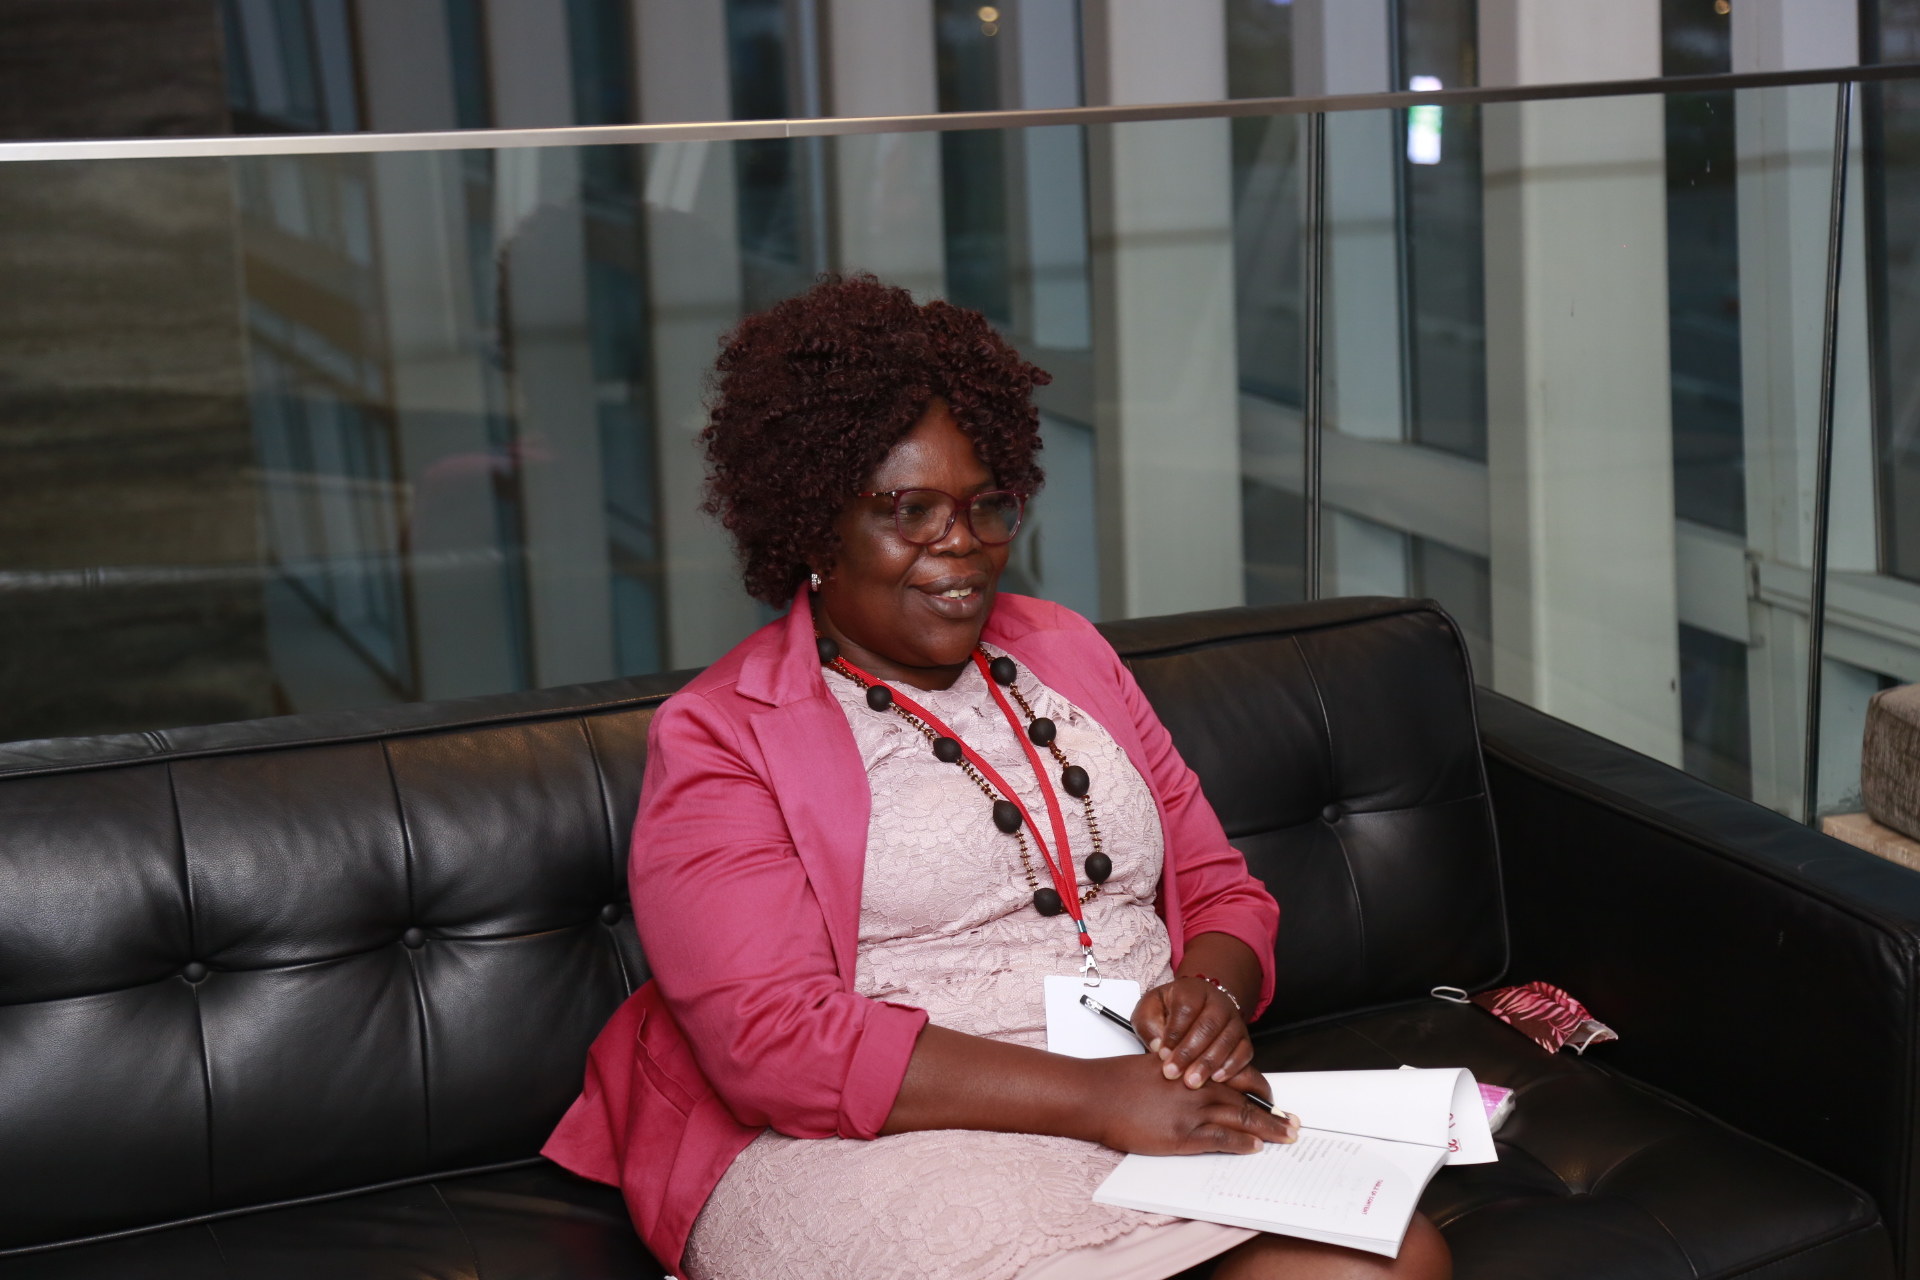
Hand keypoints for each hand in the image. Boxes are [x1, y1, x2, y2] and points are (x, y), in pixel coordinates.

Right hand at [1084, 1052, 1298, 1154]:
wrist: (1098, 1095)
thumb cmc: (1120, 1080)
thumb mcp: (1156, 1064)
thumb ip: (1182, 1071)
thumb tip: (1197, 1080)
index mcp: (1193, 1068)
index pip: (1238, 1075)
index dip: (1261, 1088)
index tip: (1274, 1098)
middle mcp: (1198, 1086)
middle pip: (1247, 1099)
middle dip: (1274, 1112)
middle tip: (1293, 1122)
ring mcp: (1192, 1111)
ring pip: (1242, 1118)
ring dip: (1268, 1128)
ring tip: (1287, 1136)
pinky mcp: (1182, 1135)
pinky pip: (1222, 1139)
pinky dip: (1242, 1143)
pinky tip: (1255, 1146)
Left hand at [1133, 976, 1267, 1099]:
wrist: (1197, 1005)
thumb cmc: (1170, 1010)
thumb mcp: (1150, 1009)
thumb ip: (1148, 1024)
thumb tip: (1158, 1045)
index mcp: (1192, 990)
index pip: (1186, 1008)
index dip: (1174, 1033)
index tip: (1162, 1053)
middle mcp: (1217, 1002)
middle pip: (1208, 1026)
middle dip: (1189, 1053)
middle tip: (1173, 1073)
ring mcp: (1234, 1019)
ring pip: (1227, 1040)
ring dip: (1208, 1063)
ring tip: (1191, 1081)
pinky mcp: (1244, 1037)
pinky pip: (1244, 1051)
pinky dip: (1232, 1067)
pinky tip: (1216, 1079)